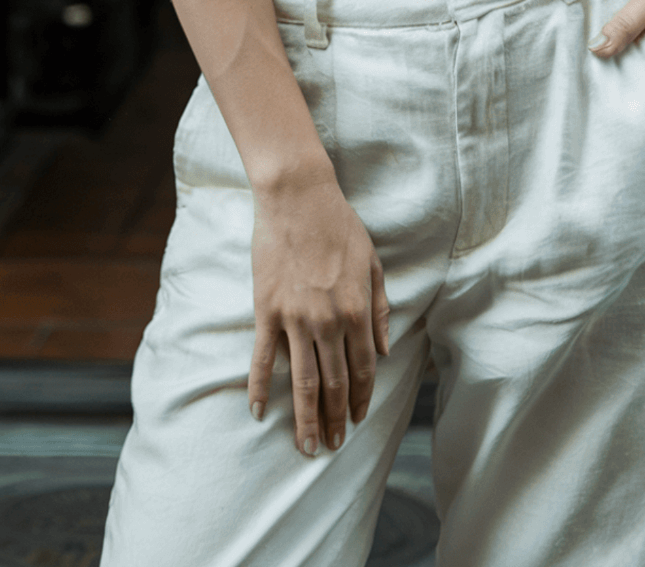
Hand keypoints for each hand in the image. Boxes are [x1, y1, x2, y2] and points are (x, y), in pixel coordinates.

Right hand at [248, 169, 390, 456]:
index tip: (356, 420)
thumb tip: (384, 350)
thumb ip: (379, 308)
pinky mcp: (267, 311)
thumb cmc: (340, 225)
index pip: (363, 369)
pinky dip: (261, 388)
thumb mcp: (373, 263)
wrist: (298, 198)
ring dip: (306, 418)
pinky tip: (260, 412)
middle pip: (334, 383)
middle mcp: (329, 321)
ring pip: (304, 382)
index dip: (360, 399)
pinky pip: (264, 358)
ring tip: (306, 446)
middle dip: (335, 419)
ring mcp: (296, 319)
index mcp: (358, 310)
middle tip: (331, 446)